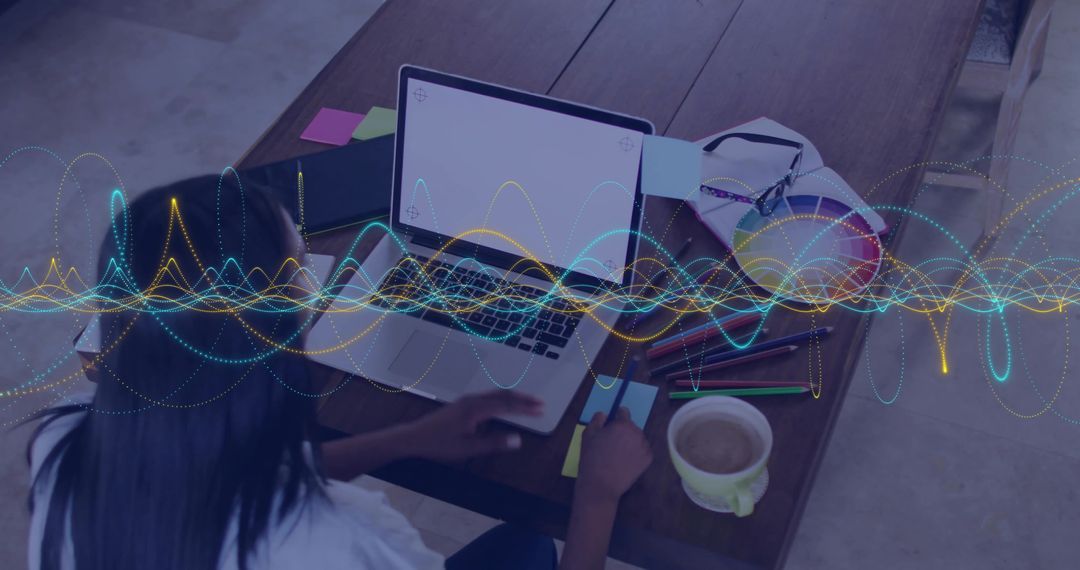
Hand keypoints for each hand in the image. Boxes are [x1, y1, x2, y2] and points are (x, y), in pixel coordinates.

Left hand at [403, 390, 542, 460]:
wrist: (414, 437)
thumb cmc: (439, 444)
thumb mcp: (468, 448)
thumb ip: (494, 443)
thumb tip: (518, 440)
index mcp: (476, 409)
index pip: (507, 405)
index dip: (525, 407)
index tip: (541, 410)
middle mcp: (472, 400)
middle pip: (503, 395)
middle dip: (523, 399)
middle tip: (540, 403)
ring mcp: (466, 400)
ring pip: (495, 394)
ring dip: (513, 398)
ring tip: (527, 402)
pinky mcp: (462, 404)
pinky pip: (488, 397)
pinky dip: (502, 399)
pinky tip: (505, 405)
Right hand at [575, 408, 652, 505]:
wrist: (601, 484)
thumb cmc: (592, 458)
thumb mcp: (588, 435)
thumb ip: (597, 420)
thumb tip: (604, 414)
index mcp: (623, 425)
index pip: (624, 412)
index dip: (616, 417)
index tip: (611, 425)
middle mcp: (637, 433)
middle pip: (631, 426)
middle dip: (623, 431)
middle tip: (612, 443)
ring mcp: (644, 447)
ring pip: (638, 438)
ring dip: (631, 442)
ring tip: (619, 454)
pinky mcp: (648, 460)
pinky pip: (643, 450)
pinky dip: (637, 453)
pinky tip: (626, 461)